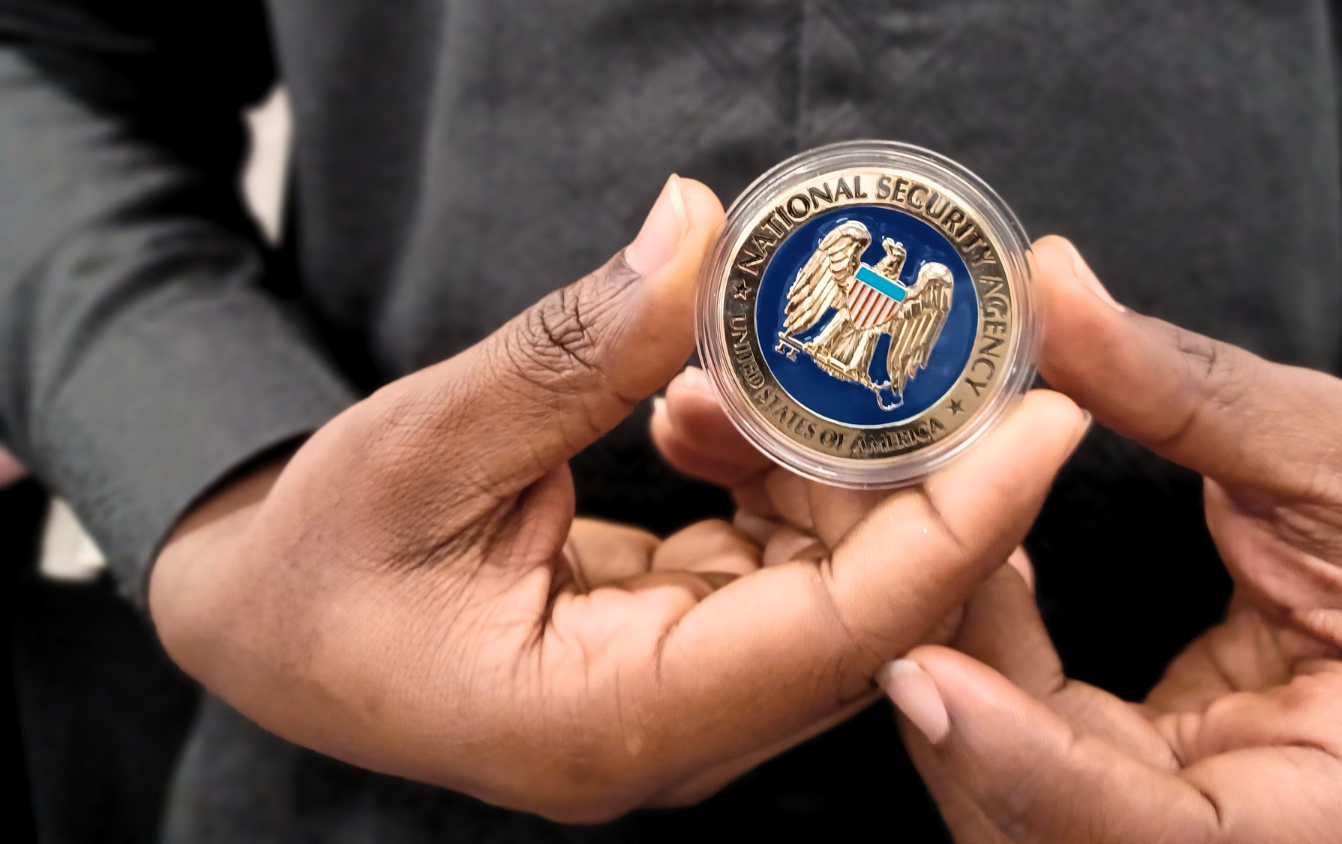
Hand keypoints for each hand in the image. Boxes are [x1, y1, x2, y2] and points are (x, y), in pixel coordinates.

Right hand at [149, 177, 1088, 822]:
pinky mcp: (682, 664)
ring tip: (753, 353)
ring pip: (838, 590)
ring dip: (831, 462)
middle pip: (867, 615)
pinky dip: (779, 479)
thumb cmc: (318, 565)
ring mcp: (682, 709)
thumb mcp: (422, 446)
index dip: (958, 524)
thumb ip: (574, 354)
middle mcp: (670, 739)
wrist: (272, 626)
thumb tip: (695, 234)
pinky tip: (712, 405)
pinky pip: (785, 573)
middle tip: (926, 333)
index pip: (840, 632)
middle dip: (913, 469)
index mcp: (605, 722)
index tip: (1047, 419)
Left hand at [886, 238, 1341, 842]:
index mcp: (1337, 821)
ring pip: (1008, 804)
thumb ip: (1191, 390)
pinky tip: (972, 572)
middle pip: (1044, 829)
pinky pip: (1020, 758)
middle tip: (892, 549)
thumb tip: (1051, 284)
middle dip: (951, 697)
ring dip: (951, 675)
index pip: (1155, 836)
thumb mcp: (1341, 461)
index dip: (1026, 762)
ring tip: (923, 540)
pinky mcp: (1132, 798)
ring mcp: (1176, 836)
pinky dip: (978, 669)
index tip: (927, 672)